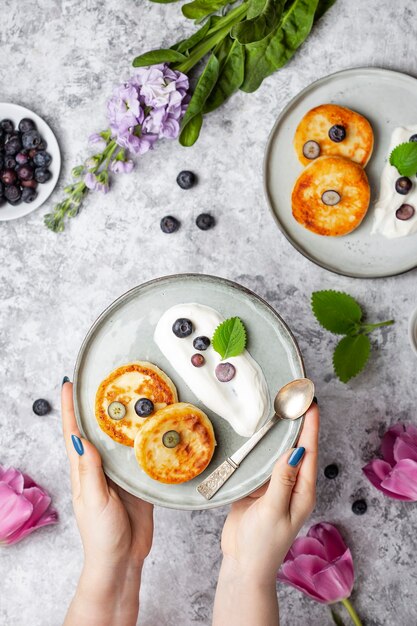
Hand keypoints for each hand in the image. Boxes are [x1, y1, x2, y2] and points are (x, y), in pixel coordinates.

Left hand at [61, 380, 153, 625]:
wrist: (122, 559)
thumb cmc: (102, 535)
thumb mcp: (95, 501)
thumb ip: (91, 471)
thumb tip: (81, 439)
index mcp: (83, 470)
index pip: (74, 433)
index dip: (70, 409)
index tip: (69, 385)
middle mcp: (100, 467)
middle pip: (97, 430)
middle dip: (97, 406)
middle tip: (105, 381)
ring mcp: (119, 473)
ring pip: (120, 440)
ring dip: (123, 419)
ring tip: (131, 396)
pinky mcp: (138, 480)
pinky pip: (141, 455)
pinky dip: (145, 440)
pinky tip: (154, 427)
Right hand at [213, 402, 318, 625]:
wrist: (243, 566)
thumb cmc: (263, 544)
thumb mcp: (274, 511)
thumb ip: (282, 481)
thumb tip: (294, 451)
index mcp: (302, 490)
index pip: (309, 451)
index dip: (310, 426)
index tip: (310, 402)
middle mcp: (291, 485)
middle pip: (296, 448)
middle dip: (297, 423)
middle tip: (294, 397)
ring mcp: (273, 486)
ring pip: (277, 453)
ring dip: (278, 433)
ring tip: (277, 408)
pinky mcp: (256, 488)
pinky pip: (259, 463)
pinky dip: (259, 448)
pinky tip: (255, 434)